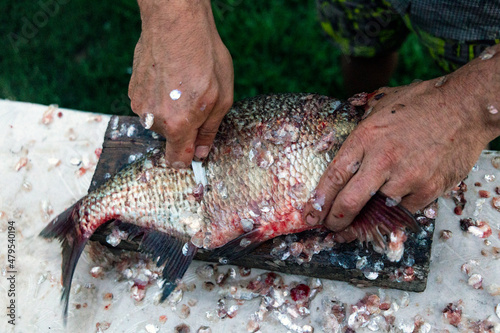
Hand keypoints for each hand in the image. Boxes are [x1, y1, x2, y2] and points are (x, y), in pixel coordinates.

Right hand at [129, 0, 233, 167]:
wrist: (176, 23)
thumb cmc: (204, 57)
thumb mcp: (222, 98)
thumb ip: (209, 131)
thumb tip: (200, 153)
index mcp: (177, 126)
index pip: (176, 160)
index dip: (186, 159)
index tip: (192, 154)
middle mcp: (153, 120)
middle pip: (170, 137)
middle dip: (183, 126)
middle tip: (196, 100)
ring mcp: (138, 104)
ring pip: (158, 119)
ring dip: (170, 109)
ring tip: (182, 84)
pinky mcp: (132, 89)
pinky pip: (148, 103)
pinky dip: (159, 96)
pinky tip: (169, 77)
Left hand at [303, 48, 499, 231]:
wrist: (466, 107)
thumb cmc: (422, 102)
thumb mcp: (382, 106)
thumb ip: (363, 127)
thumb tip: (348, 140)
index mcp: (366, 137)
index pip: (334, 175)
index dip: (319, 200)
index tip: (310, 214)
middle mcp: (383, 159)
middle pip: (349, 201)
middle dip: (335, 221)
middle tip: (330, 228)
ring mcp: (407, 176)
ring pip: (377, 211)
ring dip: (365, 221)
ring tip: (357, 227)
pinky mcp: (429, 188)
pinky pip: (404, 211)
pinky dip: (394, 214)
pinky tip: (387, 213)